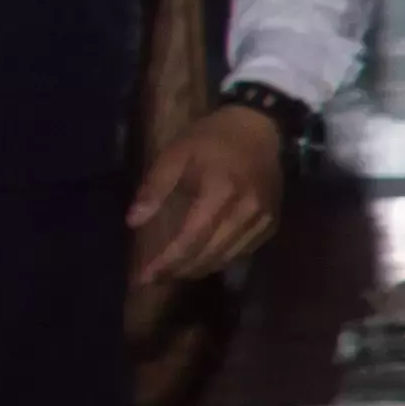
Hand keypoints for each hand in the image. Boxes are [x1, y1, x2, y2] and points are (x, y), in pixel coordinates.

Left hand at [127, 101, 285, 289]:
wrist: (260, 128)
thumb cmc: (212, 137)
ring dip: (199, 268)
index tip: (145, 276)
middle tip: (155, 278)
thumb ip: (154, 187)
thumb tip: (133, 222)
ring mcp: (262, 219)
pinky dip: (220, 259)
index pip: (191, 238)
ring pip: (228, 257)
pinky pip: (243, 251)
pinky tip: (203, 258)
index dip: (167, 261)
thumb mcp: (175, 153)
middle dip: (180, 270)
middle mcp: (245, 210)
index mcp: (220, 191)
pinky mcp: (271, 222)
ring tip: (175, 272)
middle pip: (210, 254)